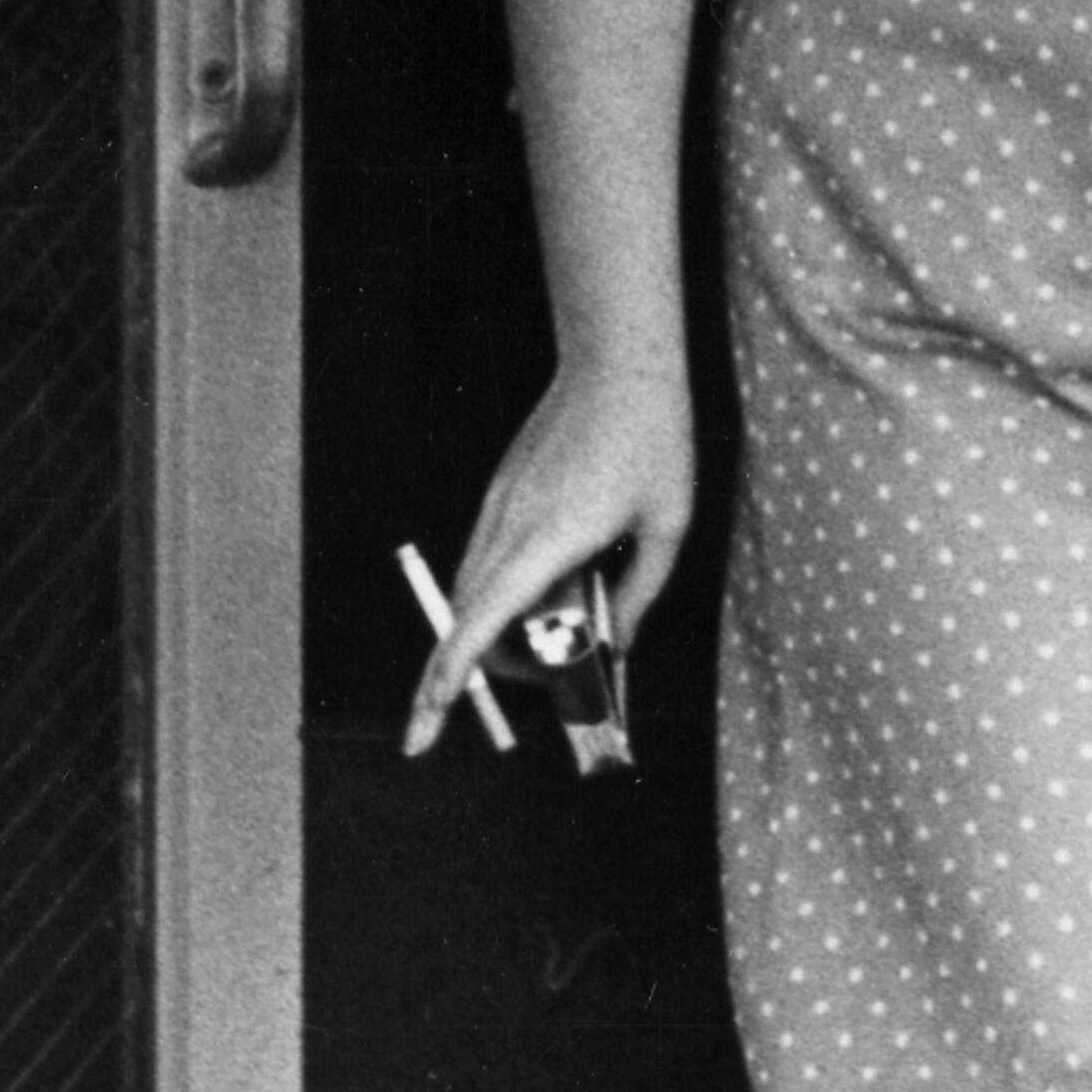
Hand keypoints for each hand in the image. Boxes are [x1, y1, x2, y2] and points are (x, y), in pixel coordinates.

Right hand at [402, 354, 694, 754]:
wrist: (617, 361)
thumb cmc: (652, 439)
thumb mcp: (668, 524)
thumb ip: (641, 593)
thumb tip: (617, 644)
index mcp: (547, 540)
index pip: (478, 625)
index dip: (446, 682)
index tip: (423, 730)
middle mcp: (507, 527)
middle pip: (469, 622)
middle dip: (495, 666)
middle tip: (558, 675)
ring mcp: (496, 508)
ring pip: (473, 593)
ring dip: (503, 628)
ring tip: (571, 626)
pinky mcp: (500, 495)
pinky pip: (487, 561)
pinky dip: (507, 593)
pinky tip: (560, 584)